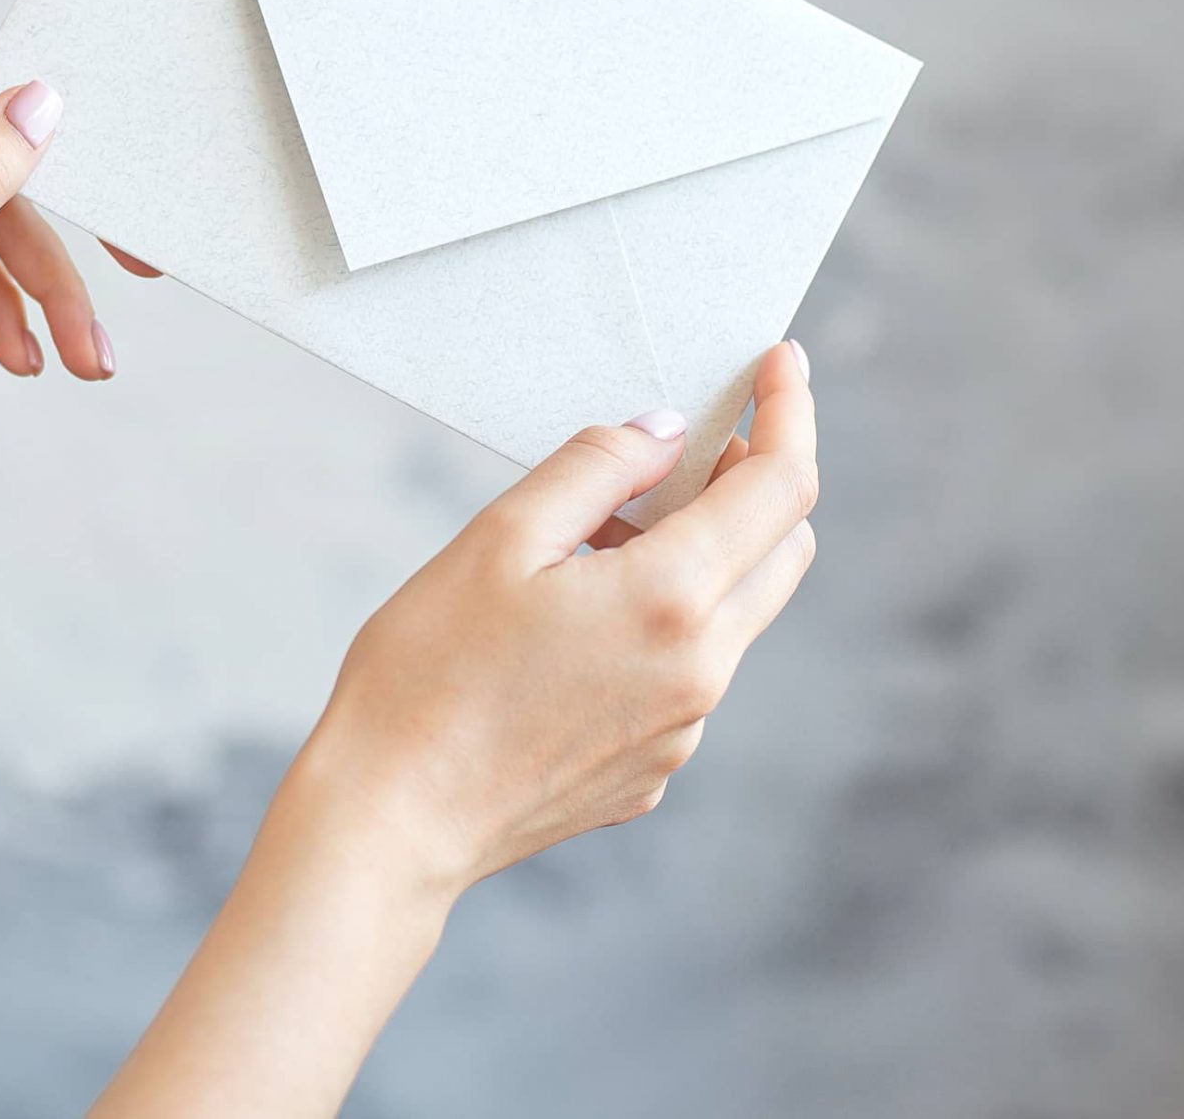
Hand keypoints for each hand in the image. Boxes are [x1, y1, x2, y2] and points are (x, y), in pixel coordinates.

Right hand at [284, 341, 819, 897]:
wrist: (392, 820)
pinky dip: (664, 623)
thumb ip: (596, 469)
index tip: (782, 362)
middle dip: (758, 484)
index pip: (781, 487)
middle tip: (688, 448)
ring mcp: (684, 730)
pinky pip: (689, 673)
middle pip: (784, 551)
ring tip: (597, 537)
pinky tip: (577, 620)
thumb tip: (666, 432)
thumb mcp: (499, 539)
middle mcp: (702, 672)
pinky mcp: (654, 768)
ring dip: (703, 556)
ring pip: (737, 614)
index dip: (791, 414)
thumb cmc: (426, 674)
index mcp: (671, 601)